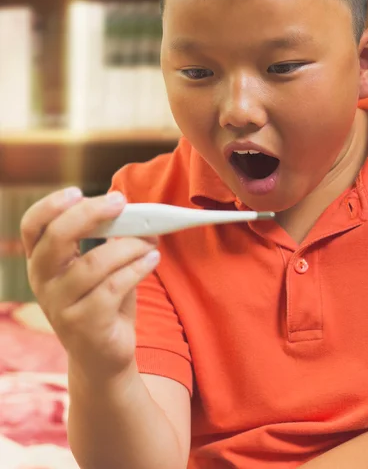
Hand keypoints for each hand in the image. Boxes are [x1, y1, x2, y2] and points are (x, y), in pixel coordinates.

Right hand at [20, 187, 160, 380]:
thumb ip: (106, 239)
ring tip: (151, 242)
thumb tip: (128, 209)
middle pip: (57, 238)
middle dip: (90, 214)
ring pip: (94, 263)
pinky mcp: (83, 325)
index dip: (51, 205)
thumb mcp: (98, 267)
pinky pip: (113, 287)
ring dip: (129, 246)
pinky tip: (153, 261)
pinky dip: (137, 269)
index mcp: (42, 262)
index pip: (32, 226)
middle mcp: (43, 283)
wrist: (103, 358)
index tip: (78, 192)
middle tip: (120, 202)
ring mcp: (60, 306)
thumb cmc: (102, 302)